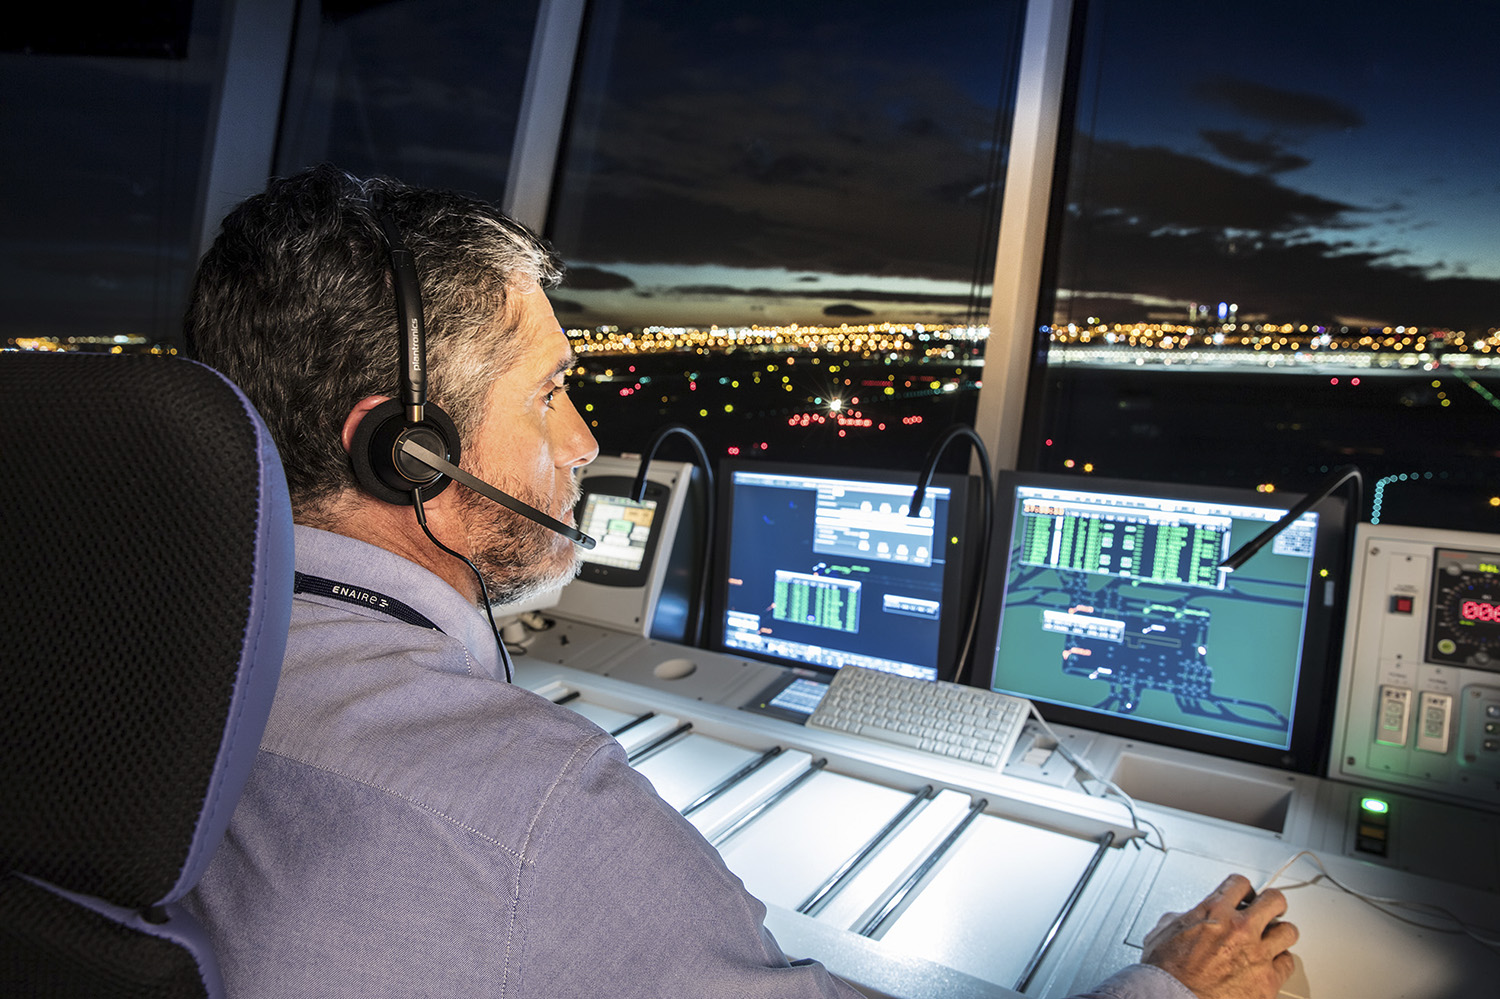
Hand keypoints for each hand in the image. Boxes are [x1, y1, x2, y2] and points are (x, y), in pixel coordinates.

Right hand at [1142, 873, 1297, 998]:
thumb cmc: (1166, 972)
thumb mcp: (1164, 932)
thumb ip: (1185, 918)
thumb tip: (1189, 918)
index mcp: (1214, 911)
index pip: (1240, 883)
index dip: (1243, 889)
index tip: (1244, 896)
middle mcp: (1240, 928)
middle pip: (1274, 900)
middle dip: (1271, 904)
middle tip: (1268, 912)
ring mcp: (1257, 954)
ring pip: (1288, 931)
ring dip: (1280, 934)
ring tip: (1273, 939)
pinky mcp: (1268, 980)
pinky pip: (1288, 963)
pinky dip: (1280, 963)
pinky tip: (1271, 964)